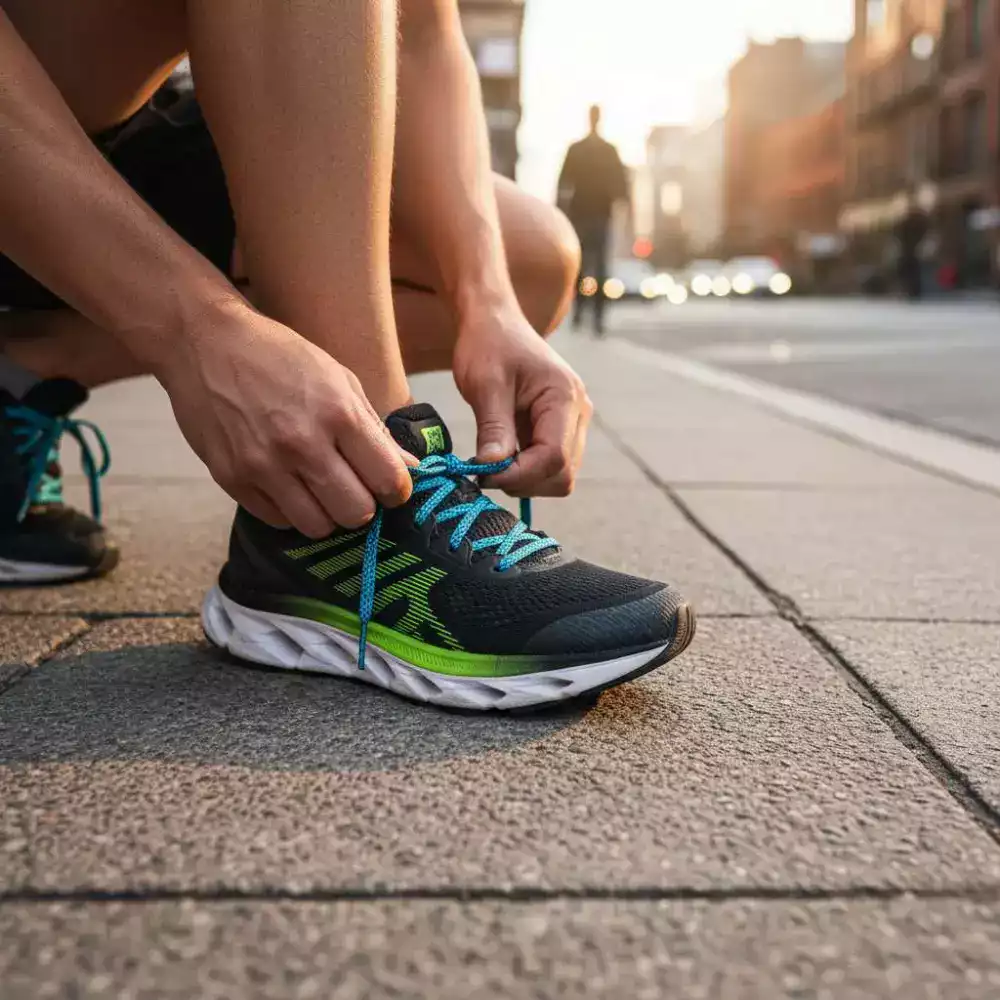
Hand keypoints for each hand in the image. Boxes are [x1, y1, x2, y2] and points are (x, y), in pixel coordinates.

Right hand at [157, 301, 412, 536]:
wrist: (205, 343)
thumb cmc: (280, 357)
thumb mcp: (339, 379)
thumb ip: (375, 430)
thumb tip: (411, 470)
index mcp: (338, 414)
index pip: (388, 480)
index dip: (397, 490)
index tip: (391, 486)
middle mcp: (302, 444)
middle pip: (355, 513)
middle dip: (363, 506)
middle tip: (355, 489)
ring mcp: (263, 466)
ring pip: (318, 527)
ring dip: (327, 514)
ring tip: (321, 489)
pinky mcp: (232, 479)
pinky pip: (278, 521)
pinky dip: (291, 511)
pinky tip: (289, 485)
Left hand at [452, 304, 591, 496]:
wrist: (495, 324)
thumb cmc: (489, 345)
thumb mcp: (485, 384)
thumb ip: (493, 428)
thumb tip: (492, 468)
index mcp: (564, 397)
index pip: (554, 457)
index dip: (521, 475)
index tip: (484, 475)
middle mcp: (578, 413)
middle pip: (563, 473)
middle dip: (524, 481)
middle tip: (486, 472)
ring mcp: (572, 423)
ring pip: (559, 475)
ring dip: (525, 479)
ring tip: (493, 462)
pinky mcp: (561, 430)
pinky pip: (551, 466)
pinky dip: (526, 471)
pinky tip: (502, 457)